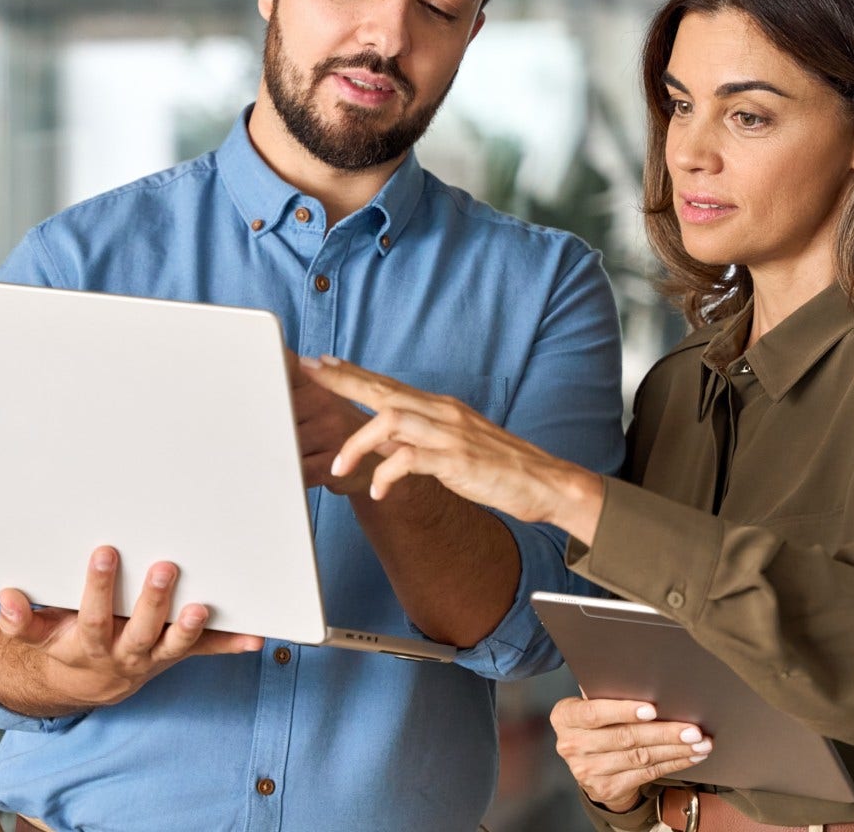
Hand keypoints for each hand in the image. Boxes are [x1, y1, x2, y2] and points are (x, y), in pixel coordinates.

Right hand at [0, 546, 264, 707]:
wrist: (89, 682)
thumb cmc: (65, 643)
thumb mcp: (38, 636)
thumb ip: (22, 620)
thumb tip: (7, 598)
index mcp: (89, 644)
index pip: (93, 616)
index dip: (97, 588)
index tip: (104, 552)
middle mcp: (125, 653)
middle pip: (140, 629)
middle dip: (152, 601)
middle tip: (165, 567)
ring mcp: (155, 656)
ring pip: (175, 645)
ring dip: (191, 628)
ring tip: (203, 607)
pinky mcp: (177, 654)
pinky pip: (206, 651)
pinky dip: (231, 644)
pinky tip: (257, 636)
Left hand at [299, 355, 603, 535]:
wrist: (546, 483)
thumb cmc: (499, 468)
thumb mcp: (452, 446)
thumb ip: (418, 439)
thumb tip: (383, 441)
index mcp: (440, 408)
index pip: (388, 383)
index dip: (353, 372)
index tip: (321, 363)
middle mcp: (442, 413)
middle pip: (383, 389)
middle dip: (342, 381)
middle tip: (308, 373)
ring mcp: (450, 434)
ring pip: (392, 419)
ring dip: (358, 441)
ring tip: (338, 466)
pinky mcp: (458, 460)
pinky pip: (412, 459)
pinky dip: (388, 474)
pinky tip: (379, 491)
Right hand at [551, 697, 712, 814]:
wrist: (588, 764)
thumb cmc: (596, 723)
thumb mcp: (591, 705)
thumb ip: (606, 694)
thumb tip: (642, 680)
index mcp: (565, 717)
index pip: (594, 713)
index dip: (623, 711)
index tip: (652, 709)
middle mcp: (572, 745)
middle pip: (624, 738)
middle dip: (663, 732)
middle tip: (692, 729)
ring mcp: (588, 770)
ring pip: (639, 757)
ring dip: (674, 750)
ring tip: (699, 742)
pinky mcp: (606, 788)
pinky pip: (646, 774)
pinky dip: (672, 764)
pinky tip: (689, 756)